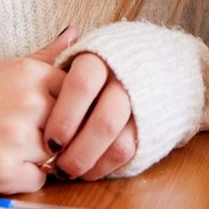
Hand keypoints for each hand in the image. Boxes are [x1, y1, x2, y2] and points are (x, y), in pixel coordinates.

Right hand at [0, 26, 77, 198]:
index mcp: (27, 73)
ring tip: (4, 148)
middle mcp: (27, 101)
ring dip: (39, 157)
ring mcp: (16, 137)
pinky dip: (22, 179)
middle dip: (58, 134)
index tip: (52, 113)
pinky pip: (38, 181)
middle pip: (73, 124)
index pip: (81, 91)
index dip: (70, 106)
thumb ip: (42, 57)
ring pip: (58, 155)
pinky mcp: (3, 171)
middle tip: (26, 135)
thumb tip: (76, 33)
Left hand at [43, 50, 138, 180]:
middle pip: (104, 121)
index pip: (83, 85)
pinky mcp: (151, 126)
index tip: (49, 140)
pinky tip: (88, 169)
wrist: (159, 64)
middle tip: (57, 164)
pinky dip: (104, 166)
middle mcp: (125, 80)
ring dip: (90, 162)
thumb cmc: (104, 61)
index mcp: (102, 57)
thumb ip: (59, 56)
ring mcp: (141, 104)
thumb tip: (58, 38)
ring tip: (68, 169)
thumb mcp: (79, 54)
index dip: (65, 116)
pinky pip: (128, 152)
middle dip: (77, 149)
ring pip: (118, 142)